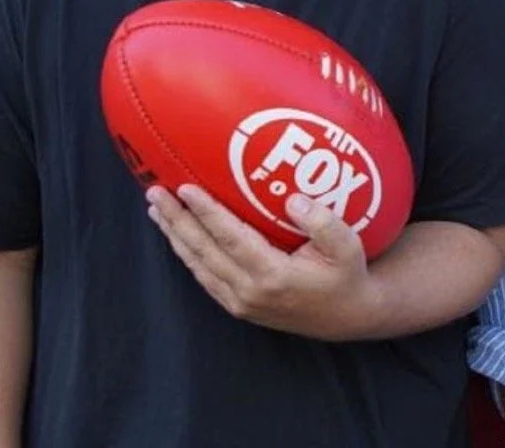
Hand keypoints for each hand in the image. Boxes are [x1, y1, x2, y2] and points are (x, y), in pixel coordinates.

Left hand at [146, 184, 381, 340]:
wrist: (349, 316)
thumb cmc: (348, 275)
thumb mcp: (348, 246)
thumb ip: (323, 223)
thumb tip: (293, 199)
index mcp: (273, 275)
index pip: (230, 238)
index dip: (206, 212)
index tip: (186, 188)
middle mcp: (250, 291)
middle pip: (204, 251)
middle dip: (177, 219)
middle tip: (155, 192)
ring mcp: (241, 302)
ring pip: (198, 265)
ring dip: (175, 236)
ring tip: (157, 209)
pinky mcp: (239, 306)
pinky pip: (205, 277)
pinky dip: (187, 254)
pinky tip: (178, 236)